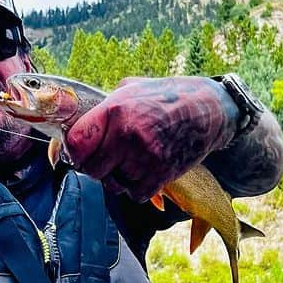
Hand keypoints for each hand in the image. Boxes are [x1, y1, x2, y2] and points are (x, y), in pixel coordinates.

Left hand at [63, 77, 231, 200]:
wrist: (208, 110)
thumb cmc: (166, 96)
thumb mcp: (131, 88)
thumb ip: (104, 108)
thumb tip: (78, 126)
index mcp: (115, 110)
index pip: (76, 143)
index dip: (74, 150)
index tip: (79, 150)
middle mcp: (128, 135)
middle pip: (91, 169)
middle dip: (94, 167)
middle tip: (105, 159)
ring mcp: (146, 157)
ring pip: (113, 184)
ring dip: (117, 177)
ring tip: (129, 161)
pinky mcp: (162, 174)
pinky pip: (135, 194)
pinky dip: (136, 187)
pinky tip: (143, 170)